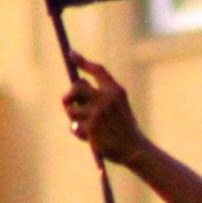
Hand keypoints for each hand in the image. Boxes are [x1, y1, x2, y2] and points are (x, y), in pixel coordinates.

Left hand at [62, 52, 146, 166]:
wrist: (133, 148)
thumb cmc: (124, 125)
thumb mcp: (118, 104)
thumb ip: (100, 93)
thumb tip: (77, 81)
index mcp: (115, 91)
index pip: (97, 70)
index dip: (83, 61)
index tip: (71, 53)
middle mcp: (106, 99)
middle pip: (76, 87)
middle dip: (69, 95)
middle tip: (68, 101)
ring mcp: (97, 114)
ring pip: (71, 110)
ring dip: (73, 117)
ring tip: (85, 125)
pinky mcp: (90, 129)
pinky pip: (74, 127)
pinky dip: (79, 132)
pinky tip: (91, 137)